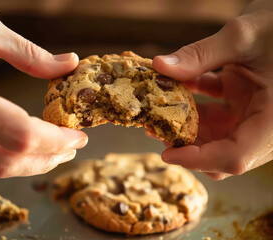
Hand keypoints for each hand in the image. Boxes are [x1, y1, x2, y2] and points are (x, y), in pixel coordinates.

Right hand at [0, 5, 87, 177]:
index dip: (56, 141)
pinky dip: (2, 161)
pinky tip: (19, 149)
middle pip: (7, 162)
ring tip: (54, 150)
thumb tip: (69, 63)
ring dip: (27, 164)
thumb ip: (28, 53)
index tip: (79, 136)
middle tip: (72, 147)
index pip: (21, 135)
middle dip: (48, 158)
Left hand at [153, 0, 272, 179]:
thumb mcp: (241, 37)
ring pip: (216, 136)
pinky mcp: (243, 100)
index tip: (166, 154)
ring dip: (187, 126)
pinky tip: (180, 87)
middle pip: (223, 152)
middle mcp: (265, 123)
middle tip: (158, 129)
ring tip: (161, 110)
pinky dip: (196, 105)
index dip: (198, 160)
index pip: (235, 156)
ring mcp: (253, 112)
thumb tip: (160, 66)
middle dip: (188, 145)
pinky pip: (215, 113)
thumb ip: (200, 55)